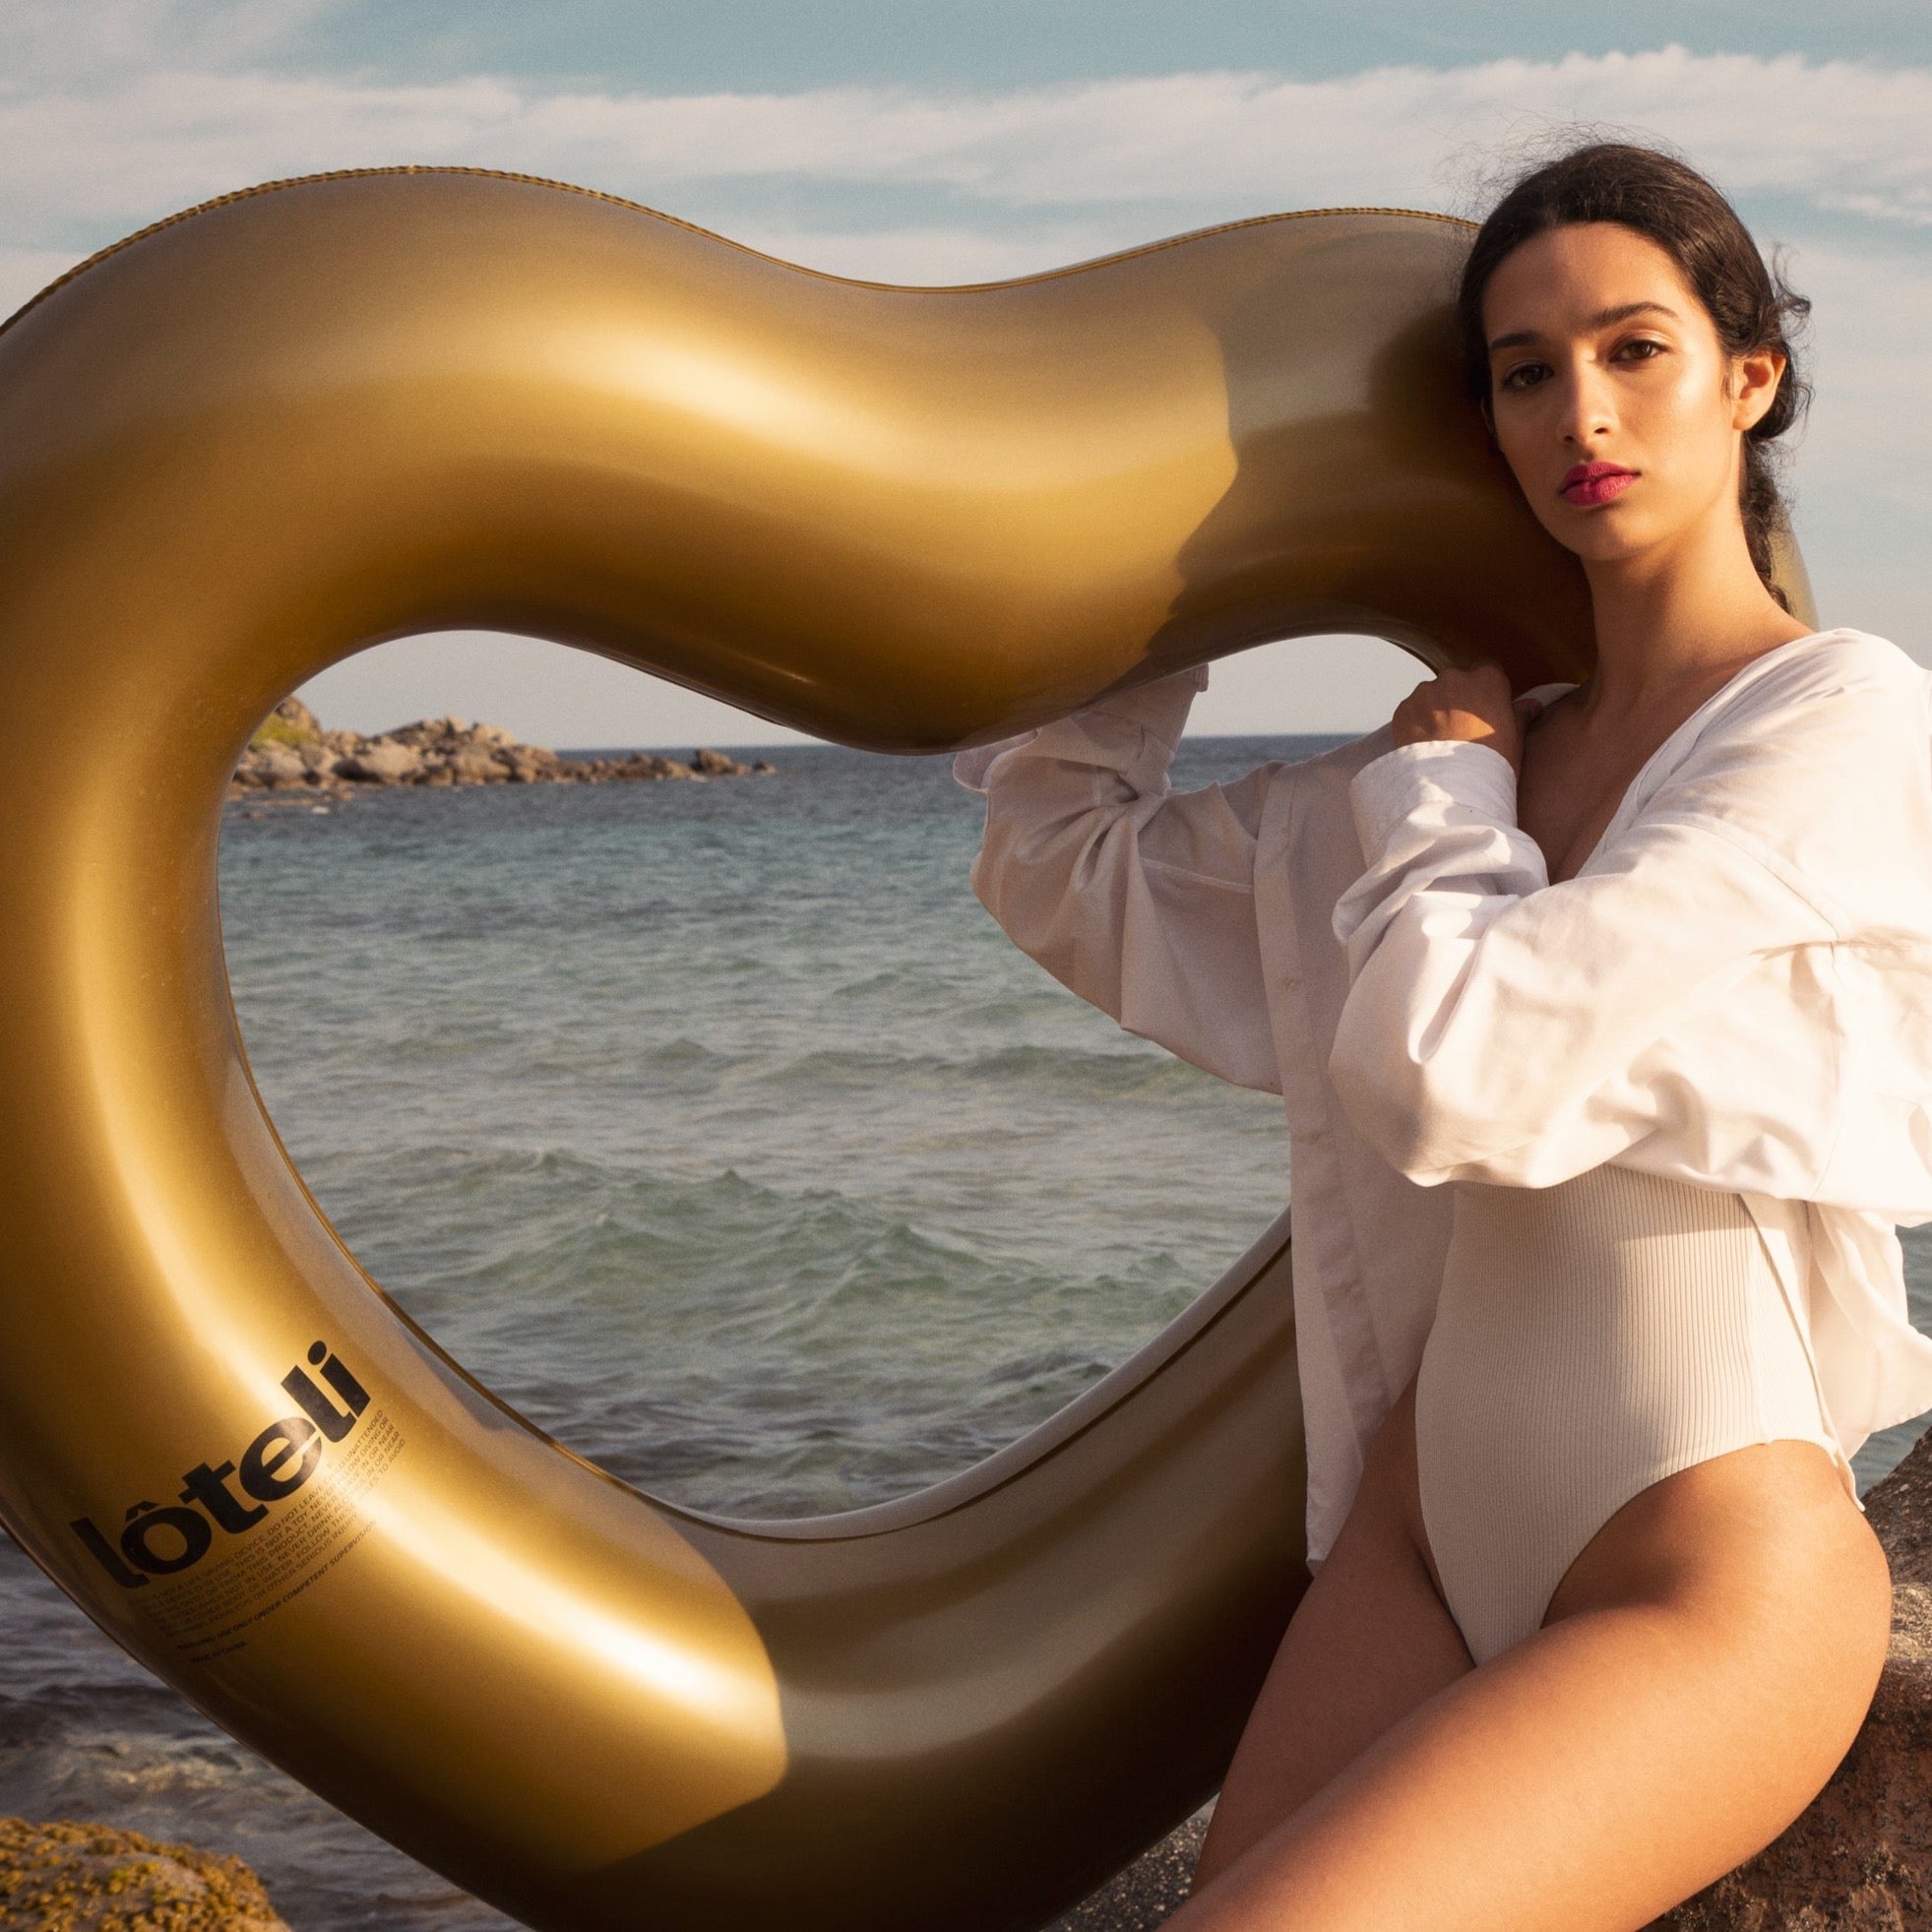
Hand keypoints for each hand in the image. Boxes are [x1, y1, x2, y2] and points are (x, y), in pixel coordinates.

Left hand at [1390, 664, 1543, 774]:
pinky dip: (1415, 724)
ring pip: (1430, 696)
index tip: (1485, 710)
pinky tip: (1423, 746)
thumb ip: (1521, 715)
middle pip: (1455, 682)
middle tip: (1461, 730)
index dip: (1485, 692)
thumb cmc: (1491, 763)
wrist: (1452, 788)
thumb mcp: (1515, 738)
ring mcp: (1425, 693)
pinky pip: (1410, 712)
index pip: (1487, 671)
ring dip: (1434, 711)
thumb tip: (1533, 704)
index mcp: (1487, 679)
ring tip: (1440, 741)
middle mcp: (1454, 678)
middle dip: (1457, 700)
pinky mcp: (1403, 710)